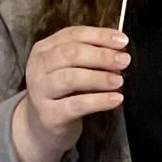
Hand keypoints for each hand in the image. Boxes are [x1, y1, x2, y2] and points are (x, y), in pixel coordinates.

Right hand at [11, 25, 128, 161]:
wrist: (43, 126)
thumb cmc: (63, 92)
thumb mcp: (72, 68)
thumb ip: (91, 55)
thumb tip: (119, 49)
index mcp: (44, 50)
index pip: (73, 35)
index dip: (99, 36)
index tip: (122, 41)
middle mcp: (38, 68)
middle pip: (70, 54)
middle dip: (101, 56)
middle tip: (123, 61)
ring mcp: (40, 91)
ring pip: (70, 78)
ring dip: (99, 77)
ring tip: (118, 80)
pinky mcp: (48, 115)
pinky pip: (76, 105)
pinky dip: (98, 101)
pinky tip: (115, 99)